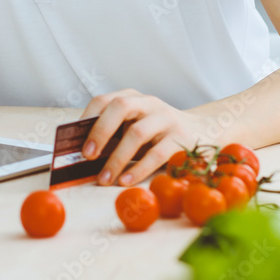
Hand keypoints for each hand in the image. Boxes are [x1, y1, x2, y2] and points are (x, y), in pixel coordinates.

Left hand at [78, 88, 205, 185]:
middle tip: (88, 155)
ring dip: (117, 158)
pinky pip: (157, 154)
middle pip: (120, 106)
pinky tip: (126, 181)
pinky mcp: (182, 138)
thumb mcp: (135, 126)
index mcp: (132, 98)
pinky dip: (139, 169)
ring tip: (104, 179)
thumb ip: (114, 135)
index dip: (87, 119)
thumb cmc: (158, 133)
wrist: (205, 131)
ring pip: (137, 133)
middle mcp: (149, 103)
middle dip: (100, 131)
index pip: (104, 100)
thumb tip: (83, 156)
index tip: (74, 141)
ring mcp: (167, 119)